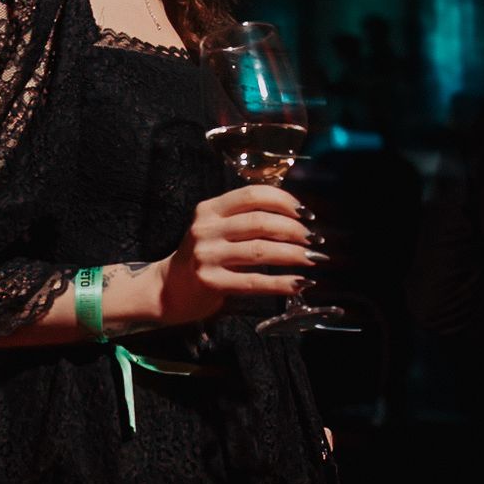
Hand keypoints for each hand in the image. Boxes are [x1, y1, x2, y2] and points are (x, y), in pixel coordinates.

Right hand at [156, 184, 316, 323]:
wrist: (168, 288)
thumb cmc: (204, 257)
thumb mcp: (217, 228)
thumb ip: (246, 218)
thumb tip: (297, 218)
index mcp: (210, 209)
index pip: (253, 195)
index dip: (285, 201)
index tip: (306, 214)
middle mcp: (206, 229)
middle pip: (260, 222)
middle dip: (295, 230)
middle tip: (314, 240)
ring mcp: (206, 255)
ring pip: (260, 250)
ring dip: (293, 254)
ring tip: (314, 259)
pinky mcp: (210, 282)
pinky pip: (254, 281)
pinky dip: (281, 283)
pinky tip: (299, 283)